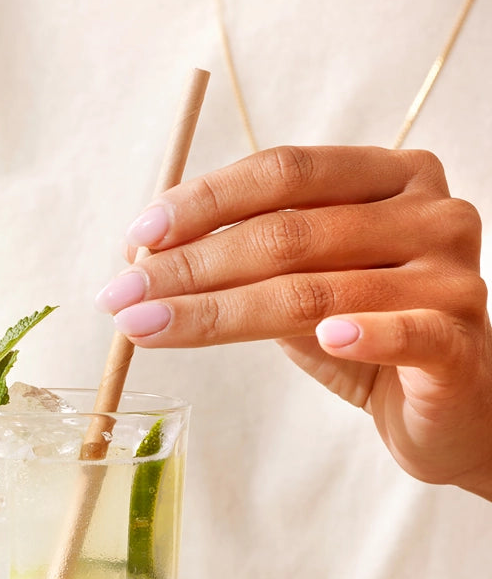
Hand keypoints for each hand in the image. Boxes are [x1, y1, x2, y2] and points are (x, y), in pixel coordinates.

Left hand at [97, 146, 491, 497]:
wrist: (449, 405)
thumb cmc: (365, 334)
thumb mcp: (298, 284)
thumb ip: (240, 258)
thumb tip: (139, 255)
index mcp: (390, 177)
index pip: (285, 172)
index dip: (205, 201)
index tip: (136, 238)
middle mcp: (429, 213)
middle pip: (289, 231)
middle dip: (190, 266)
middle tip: (120, 296)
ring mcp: (451, 276)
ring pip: (318, 290)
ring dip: (219, 312)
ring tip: (148, 327)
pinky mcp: (461, 343)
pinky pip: (407, 333)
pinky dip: (362, 335)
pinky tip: (324, 340)